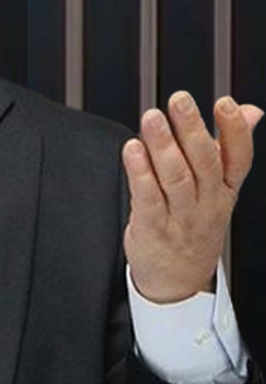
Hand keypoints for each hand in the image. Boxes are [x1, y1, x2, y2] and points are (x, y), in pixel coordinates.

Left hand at [123, 92, 262, 303]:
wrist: (178, 283)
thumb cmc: (194, 227)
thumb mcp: (220, 190)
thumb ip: (229, 148)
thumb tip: (252, 111)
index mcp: (225, 190)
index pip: (238, 159)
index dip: (234, 131)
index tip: (226, 103)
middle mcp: (206, 203)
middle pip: (203, 163)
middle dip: (192, 129)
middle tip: (180, 100)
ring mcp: (180, 217)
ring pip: (175, 177)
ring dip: (163, 145)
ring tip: (152, 118)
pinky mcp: (152, 229)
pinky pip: (147, 198)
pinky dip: (140, 172)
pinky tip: (132, 150)